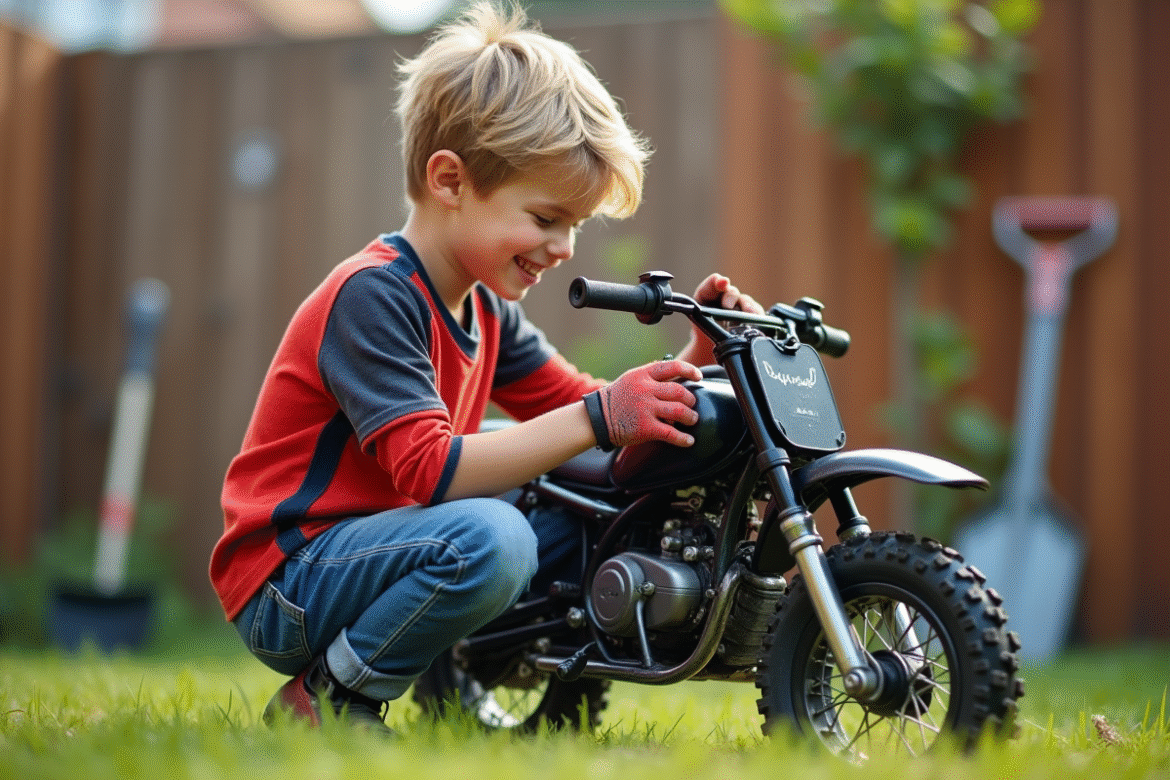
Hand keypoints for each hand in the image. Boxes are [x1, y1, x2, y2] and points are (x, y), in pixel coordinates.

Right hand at [584, 360, 702, 448]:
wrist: (597, 418)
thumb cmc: (616, 398)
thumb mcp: (630, 379)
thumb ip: (651, 375)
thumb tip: (676, 374)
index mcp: (643, 375)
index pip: (672, 367)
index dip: (690, 370)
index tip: (699, 377)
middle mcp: (645, 390)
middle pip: (680, 391)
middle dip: (690, 399)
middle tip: (692, 405)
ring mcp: (646, 409)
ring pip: (679, 411)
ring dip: (690, 417)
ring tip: (692, 420)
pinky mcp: (645, 428)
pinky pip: (671, 433)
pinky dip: (683, 438)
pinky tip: (689, 440)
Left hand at [676, 274, 764, 366]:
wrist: (711, 344)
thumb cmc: (702, 326)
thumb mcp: (695, 317)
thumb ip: (692, 307)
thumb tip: (689, 301)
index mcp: (710, 294)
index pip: (713, 284)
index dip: (716, 282)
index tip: (720, 283)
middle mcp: (727, 297)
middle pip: (731, 292)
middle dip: (730, 297)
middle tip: (728, 305)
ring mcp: (740, 306)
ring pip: (746, 302)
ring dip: (748, 307)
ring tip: (748, 313)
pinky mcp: (752, 316)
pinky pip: (757, 313)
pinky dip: (758, 315)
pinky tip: (758, 320)